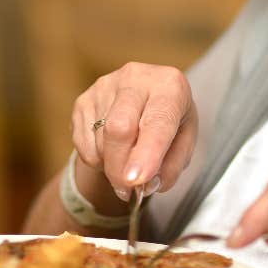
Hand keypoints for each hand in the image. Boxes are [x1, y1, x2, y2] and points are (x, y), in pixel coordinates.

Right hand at [72, 62, 197, 199]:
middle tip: (127, 189)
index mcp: (169, 85)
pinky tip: (111, 150)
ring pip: (99, 140)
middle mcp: (135, 78)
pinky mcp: (83, 99)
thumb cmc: (170, 119)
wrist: (148, 98)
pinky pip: (82, 142)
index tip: (136, 180)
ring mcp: (105, 86)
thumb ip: (171, 166)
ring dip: (111, 165)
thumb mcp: (185, 141)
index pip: (157, 121)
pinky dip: (96, 159)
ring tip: (127, 161)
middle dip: (120, 167)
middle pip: (118, 127)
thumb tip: (147, 183)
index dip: (146, 153)